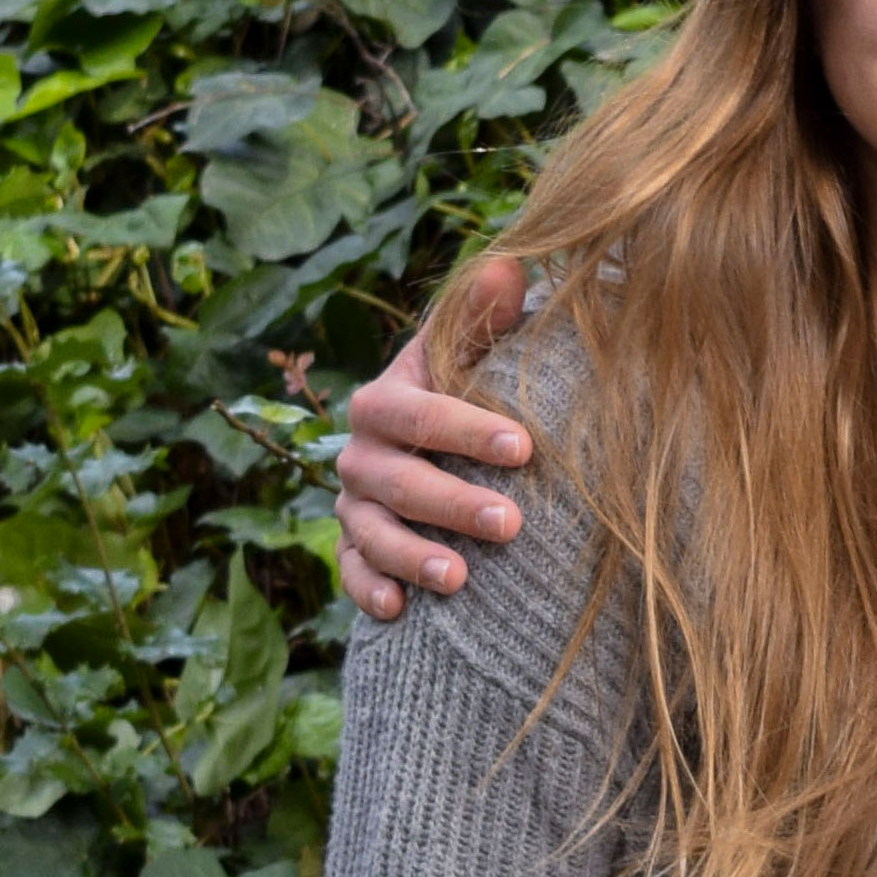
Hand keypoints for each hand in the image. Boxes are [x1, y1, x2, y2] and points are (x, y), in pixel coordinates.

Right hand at [332, 257, 533, 620]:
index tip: (525, 448)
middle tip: (511, 524)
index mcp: (387, 399)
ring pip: (372, 533)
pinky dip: (368, 590)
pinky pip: (351, 573)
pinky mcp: (355, 548)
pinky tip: (399, 610)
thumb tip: (507, 265)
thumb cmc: (471, 388)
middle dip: (452, 503)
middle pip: (398, 480)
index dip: (466, 430)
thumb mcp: (476, 351)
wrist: (441, 443)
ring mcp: (354, 504)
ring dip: (412, 556)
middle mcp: (360, 453)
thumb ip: (486, 316)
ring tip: (459, 580)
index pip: (419, 412)